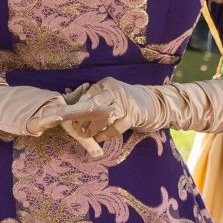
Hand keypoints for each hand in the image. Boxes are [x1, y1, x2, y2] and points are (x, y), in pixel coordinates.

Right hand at [0, 79, 110, 155]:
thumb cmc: (17, 109)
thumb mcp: (39, 117)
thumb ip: (52, 117)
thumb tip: (63, 118)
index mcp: (57, 107)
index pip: (81, 111)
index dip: (96, 113)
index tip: (114, 112)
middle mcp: (53, 106)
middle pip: (79, 109)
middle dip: (98, 110)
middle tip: (115, 110)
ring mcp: (42, 111)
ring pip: (66, 111)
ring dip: (82, 111)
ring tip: (97, 108)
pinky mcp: (30, 119)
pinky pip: (43, 118)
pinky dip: (52, 117)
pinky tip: (60, 116)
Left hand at [67, 77, 222, 136]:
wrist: (156, 104)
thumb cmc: (128, 102)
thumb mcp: (111, 95)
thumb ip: (93, 97)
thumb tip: (69, 98)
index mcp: (106, 84)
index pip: (86, 95)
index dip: (75, 108)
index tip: (66, 119)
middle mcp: (114, 90)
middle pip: (91, 105)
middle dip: (80, 119)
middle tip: (73, 129)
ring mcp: (125, 102)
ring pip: (102, 117)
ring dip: (91, 128)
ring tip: (84, 136)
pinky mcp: (133, 115)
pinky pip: (115, 127)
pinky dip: (105, 134)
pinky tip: (99, 139)